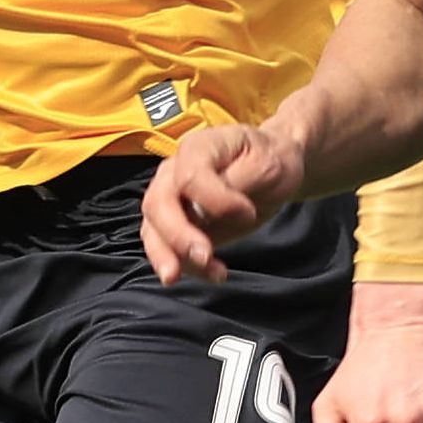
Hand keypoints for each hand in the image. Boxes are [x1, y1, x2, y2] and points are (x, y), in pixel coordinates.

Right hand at [144, 122, 306, 284]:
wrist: (269, 167)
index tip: (249, 213)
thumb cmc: (267, 160)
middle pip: (157, 205)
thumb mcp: (267, 164)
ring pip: (153, 230)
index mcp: (196, 148)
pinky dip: (187, 266)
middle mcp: (173, 172)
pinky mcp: (175, 224)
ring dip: (172, 257)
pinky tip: (215, 273)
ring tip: (207, 273)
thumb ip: (240, 182)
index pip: (189, 177)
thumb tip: (218, 211)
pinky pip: (167, 248)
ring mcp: (169, 198)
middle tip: (205, 257)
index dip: (217, 201)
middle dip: (177, 236)